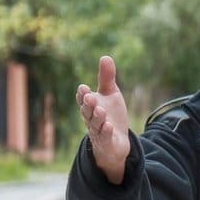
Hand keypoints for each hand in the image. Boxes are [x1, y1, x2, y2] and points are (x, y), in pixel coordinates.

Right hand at [75, 56, 131, 183]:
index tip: (84, 88)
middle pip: (86, 112)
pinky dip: (106, 132)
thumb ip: (107, 78)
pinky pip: (105, 137)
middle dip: (88, 105)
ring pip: (95, 124)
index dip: (82, 95)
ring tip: (100, 110)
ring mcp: (98, 132)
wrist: (117, 141)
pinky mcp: (107, 142)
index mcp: (90, 106)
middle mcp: (91, 119)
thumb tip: (105, 57)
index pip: (83, 99)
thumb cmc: (111, 115)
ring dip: (97, 117)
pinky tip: (109, 126)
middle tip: (90, 97)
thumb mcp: (110, 95)